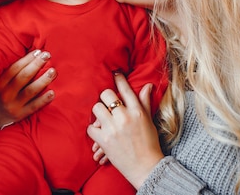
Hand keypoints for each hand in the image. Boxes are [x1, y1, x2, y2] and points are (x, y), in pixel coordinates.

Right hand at [0, 49, 55, 131]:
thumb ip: (8, 71)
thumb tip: (29, 54)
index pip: (14, 68)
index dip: (27, 59)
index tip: (38, 51)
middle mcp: (5, 94)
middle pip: (23, 77)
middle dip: (36, 64)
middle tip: (47, 55)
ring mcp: (13, 105)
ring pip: (30, 91)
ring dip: (43, 80)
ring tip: (53, 71)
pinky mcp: (20, 115)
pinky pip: (34, 106)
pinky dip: (44, 100)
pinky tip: (52, 92)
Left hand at [87, 73, 163, 188]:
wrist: (146, 167)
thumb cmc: (149, 144)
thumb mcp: (149, 121)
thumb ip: (144, 102)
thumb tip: (147, 85)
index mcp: (138, 111)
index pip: (125, 89)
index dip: (118, 78)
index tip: (114, 72)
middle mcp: (125, 117)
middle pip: (106, 94)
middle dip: (105, 97)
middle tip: (107, 103)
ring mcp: (113, 128)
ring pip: (96, 108)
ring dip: (98, 112)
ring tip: (102, 118)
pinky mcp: (104, 140)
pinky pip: (90, 127)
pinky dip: (93, 130)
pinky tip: (99, 132)